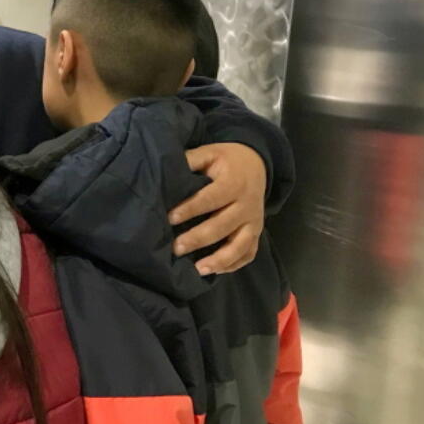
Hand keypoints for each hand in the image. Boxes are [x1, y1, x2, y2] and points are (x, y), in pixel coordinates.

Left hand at [169, 143, 266, 274]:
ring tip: (198, 268)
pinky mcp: (257, 233)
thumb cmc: (226, 160)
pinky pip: (249, 253)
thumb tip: (166, 169)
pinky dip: (234, 264)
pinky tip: (215, 271)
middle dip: (198, 238)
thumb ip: (191, 160)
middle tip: (176, 248)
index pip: (210, 198)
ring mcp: (254, 222)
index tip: (170, 218)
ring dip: (219, 259)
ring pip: (239, 245)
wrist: (257, 164)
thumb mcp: (210, 152)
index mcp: (234, 182)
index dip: (190, 209)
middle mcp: (247, 205)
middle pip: (222, 225)